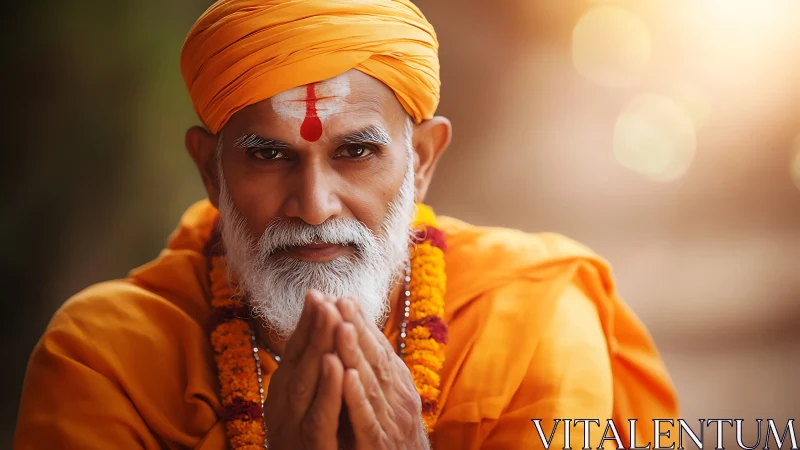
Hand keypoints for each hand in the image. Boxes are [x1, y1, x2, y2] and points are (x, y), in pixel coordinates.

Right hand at [263, 290, 345, 449]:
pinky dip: (329, 392)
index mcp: (285, 398)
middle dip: (313, 329)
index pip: (295, 355)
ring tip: (332, 319)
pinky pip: (321, 419)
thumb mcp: (307, 406)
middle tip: (324, 297)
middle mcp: (284, 411)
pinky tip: (338, 367)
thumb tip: (318, 339)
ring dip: (319, 350)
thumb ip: (309, 376)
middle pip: (298, 363)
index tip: (318, 294)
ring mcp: (297, 430)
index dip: (306, 324)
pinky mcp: (315, 449)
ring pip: (306, 387)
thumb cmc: (307, 443)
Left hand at [334, 297, 429, 449]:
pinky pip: (367, 419)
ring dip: (356, 355)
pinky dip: (358, 397)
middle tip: (340, 302)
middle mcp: (399, 400)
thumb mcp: (389, 400)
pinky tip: (346, 377)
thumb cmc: (393, 436)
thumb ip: (376, 369)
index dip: (362, 324)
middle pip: (376, 360)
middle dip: (358, 330)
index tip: (344, 297)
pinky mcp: (379, 446)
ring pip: (372, 384)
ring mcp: (391, 423)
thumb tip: (361, 332)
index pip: (379, 349)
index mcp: (399, 386)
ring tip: (341, 328)